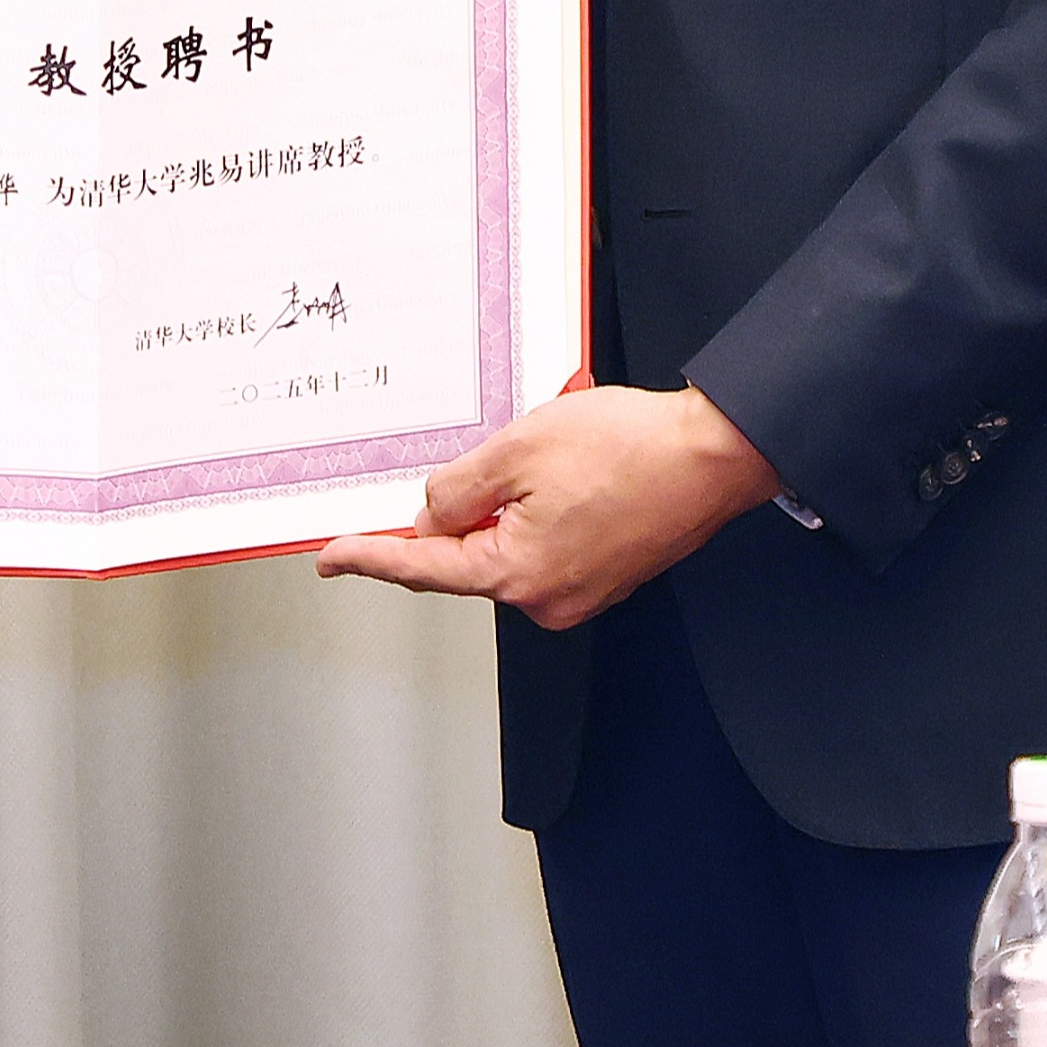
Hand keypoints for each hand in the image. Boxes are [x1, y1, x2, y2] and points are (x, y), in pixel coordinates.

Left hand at [314, 384, 780, 630]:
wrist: (714, 455)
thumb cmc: (632, 449)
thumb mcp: (517, 450)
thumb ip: (458, 489)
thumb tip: (431, 516)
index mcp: (518, 574)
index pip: (421, 569)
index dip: (369, 557)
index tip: (332, 557)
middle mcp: (548, 597)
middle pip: (466, 558)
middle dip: (454, 514)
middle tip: (471, 466)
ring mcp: (580, 590)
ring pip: (508, 546)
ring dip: (504, 504)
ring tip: (539, 455)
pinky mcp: (604, 573)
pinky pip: (544, 544)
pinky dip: (535, 510)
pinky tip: (558, 472)